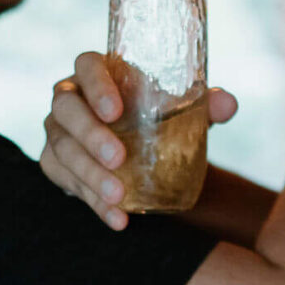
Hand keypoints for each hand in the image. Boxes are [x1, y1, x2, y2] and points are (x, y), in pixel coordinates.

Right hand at [40, 54, 237, 230]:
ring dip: (90, 176)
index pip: (87, 66)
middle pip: (66, 109)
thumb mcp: (182, 108)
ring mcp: (58, 132)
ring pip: (63, 150)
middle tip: (118, 158)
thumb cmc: (157, 115)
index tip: (116, 111)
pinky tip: (118, 218)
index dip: (97, 86)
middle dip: (90, 135)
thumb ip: (206, 104)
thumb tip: (228, 105)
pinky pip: (69, 183)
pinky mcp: (56, 164)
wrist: (139, 148)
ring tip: (119, 196)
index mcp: (97, 73)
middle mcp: (70, 98)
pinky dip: (94, 203)